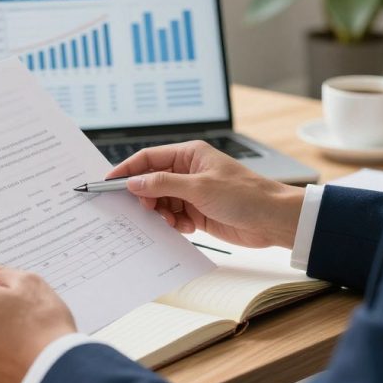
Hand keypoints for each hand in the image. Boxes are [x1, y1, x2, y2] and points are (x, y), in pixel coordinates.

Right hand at [108, 141, 304, 248]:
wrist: (273, 220)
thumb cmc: (245, 195)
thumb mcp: (199, 187)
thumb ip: (163, 184)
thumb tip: (134, 181)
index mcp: (189, 154)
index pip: (149, 158)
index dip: (128, 169)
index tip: (109, 182)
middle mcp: (188, 172)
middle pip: (151, 182)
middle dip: (145, 197)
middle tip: (144, 209)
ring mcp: (192, 193)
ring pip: (161, 202)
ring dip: (161, 213)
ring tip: (171, 221)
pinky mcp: (198, 212)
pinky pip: (173, 217)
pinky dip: (174, 224)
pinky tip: (185, 228)